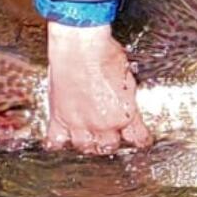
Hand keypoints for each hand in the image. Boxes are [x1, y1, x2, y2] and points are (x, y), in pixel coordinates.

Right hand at [45, 22, 151, 153]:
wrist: (79, 48)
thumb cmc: (104, 54)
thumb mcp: (127, 76)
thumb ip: (126, 95)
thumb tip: (125, 98)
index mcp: (125, 114)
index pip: (137, 138)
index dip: (140, 140)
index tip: (140, 141)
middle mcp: (103, 124)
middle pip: (109, 146)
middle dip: (110, 143)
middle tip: (110, 138)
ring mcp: (79, 123)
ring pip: (84, 148)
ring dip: (87, 144)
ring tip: (88, 139)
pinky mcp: (58, 119)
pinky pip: (56, 141)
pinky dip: (58, 142)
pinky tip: (61, 139)